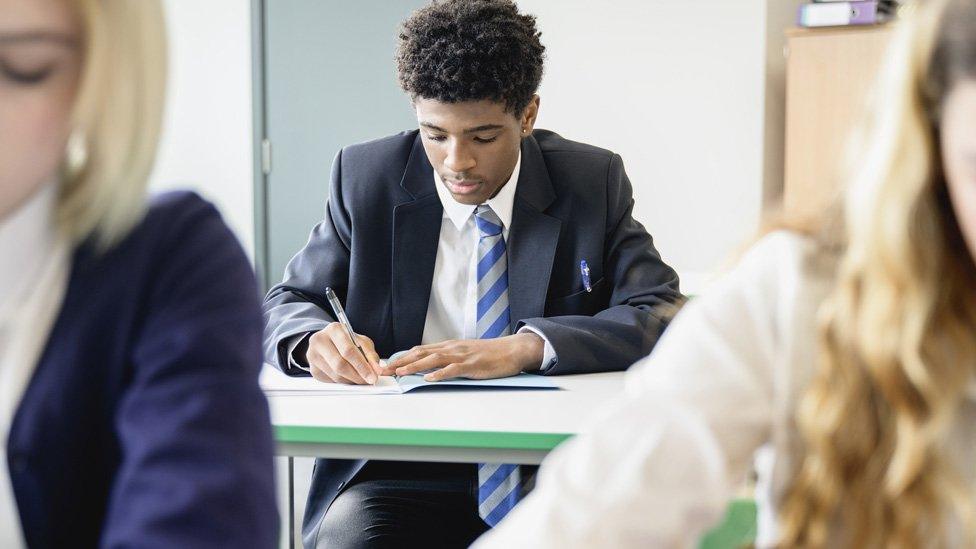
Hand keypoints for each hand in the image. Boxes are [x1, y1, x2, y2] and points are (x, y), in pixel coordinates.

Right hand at [305, 323, 381, 383]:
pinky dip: (344, 382)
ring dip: (352, 380)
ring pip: (336, 375)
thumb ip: (370, 354)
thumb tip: (377, 370)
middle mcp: (320, 341)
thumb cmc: (346, 340)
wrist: (327, 341)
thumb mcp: (360, 341)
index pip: (348, 350)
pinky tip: (349, 377)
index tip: (373, 376)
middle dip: (358, 376)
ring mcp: (313, 356)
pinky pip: (331, 381)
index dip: (362, 366)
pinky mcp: (313, 369)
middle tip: (369, 380)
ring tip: (361, 378)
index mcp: (333, 329)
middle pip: (340, 365)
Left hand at [380, 333, 544, 381]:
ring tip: (400, 373)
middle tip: (384, 369)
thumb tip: (430, 367)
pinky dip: (439, 374)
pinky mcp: (472, 365)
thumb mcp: (464, 354)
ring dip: (415, 366)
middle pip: (421, 353)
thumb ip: (448, 359)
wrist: (511, 350)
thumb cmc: (489, 354)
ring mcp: (462, 356)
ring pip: (433, 359)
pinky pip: (453, 369)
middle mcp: (452, 348)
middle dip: (401, 362)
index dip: (402, 357)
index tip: (386, 364)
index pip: (419, 350)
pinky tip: (429, 379)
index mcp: (448, 346)